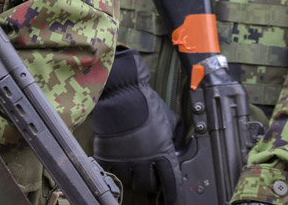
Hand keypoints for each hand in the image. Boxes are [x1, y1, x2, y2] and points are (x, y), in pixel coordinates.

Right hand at [92, 49, 185, 203]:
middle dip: (150, 183)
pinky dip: (115, 171)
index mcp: (161, 152)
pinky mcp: (107, 156)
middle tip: (149, 175)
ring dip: (132, 177)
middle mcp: (143, 160)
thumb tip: (180, 144)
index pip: (170, 181)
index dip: (172, 194)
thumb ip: (176, 135)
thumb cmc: (146, 103)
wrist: (121, 93)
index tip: (172, 200)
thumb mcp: (169, 119)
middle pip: (147, 186)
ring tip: (133, 166)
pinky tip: (118, 163)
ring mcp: (124, 160)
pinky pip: (111, 174)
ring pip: (129, 182)